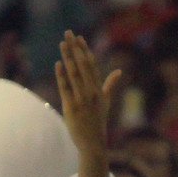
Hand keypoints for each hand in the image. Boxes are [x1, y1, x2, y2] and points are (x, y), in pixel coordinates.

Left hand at [55, 31, 120, 176]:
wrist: (93, 143)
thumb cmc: (98, 121)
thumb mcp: (106, 101)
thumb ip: (111, 85)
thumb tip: (119, 71)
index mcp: (99, 88)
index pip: (91, 64)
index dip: (84, 49)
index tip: (78, 37)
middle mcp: (91, 92)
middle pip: (82, 65)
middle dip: (75, 48)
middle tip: (68, 33)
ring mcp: (81, 99)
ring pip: (74, 74)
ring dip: (68, 57)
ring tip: (62, 43)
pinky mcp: (71, 107)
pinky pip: (65, 88)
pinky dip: (61, 76)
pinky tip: (58, 64)